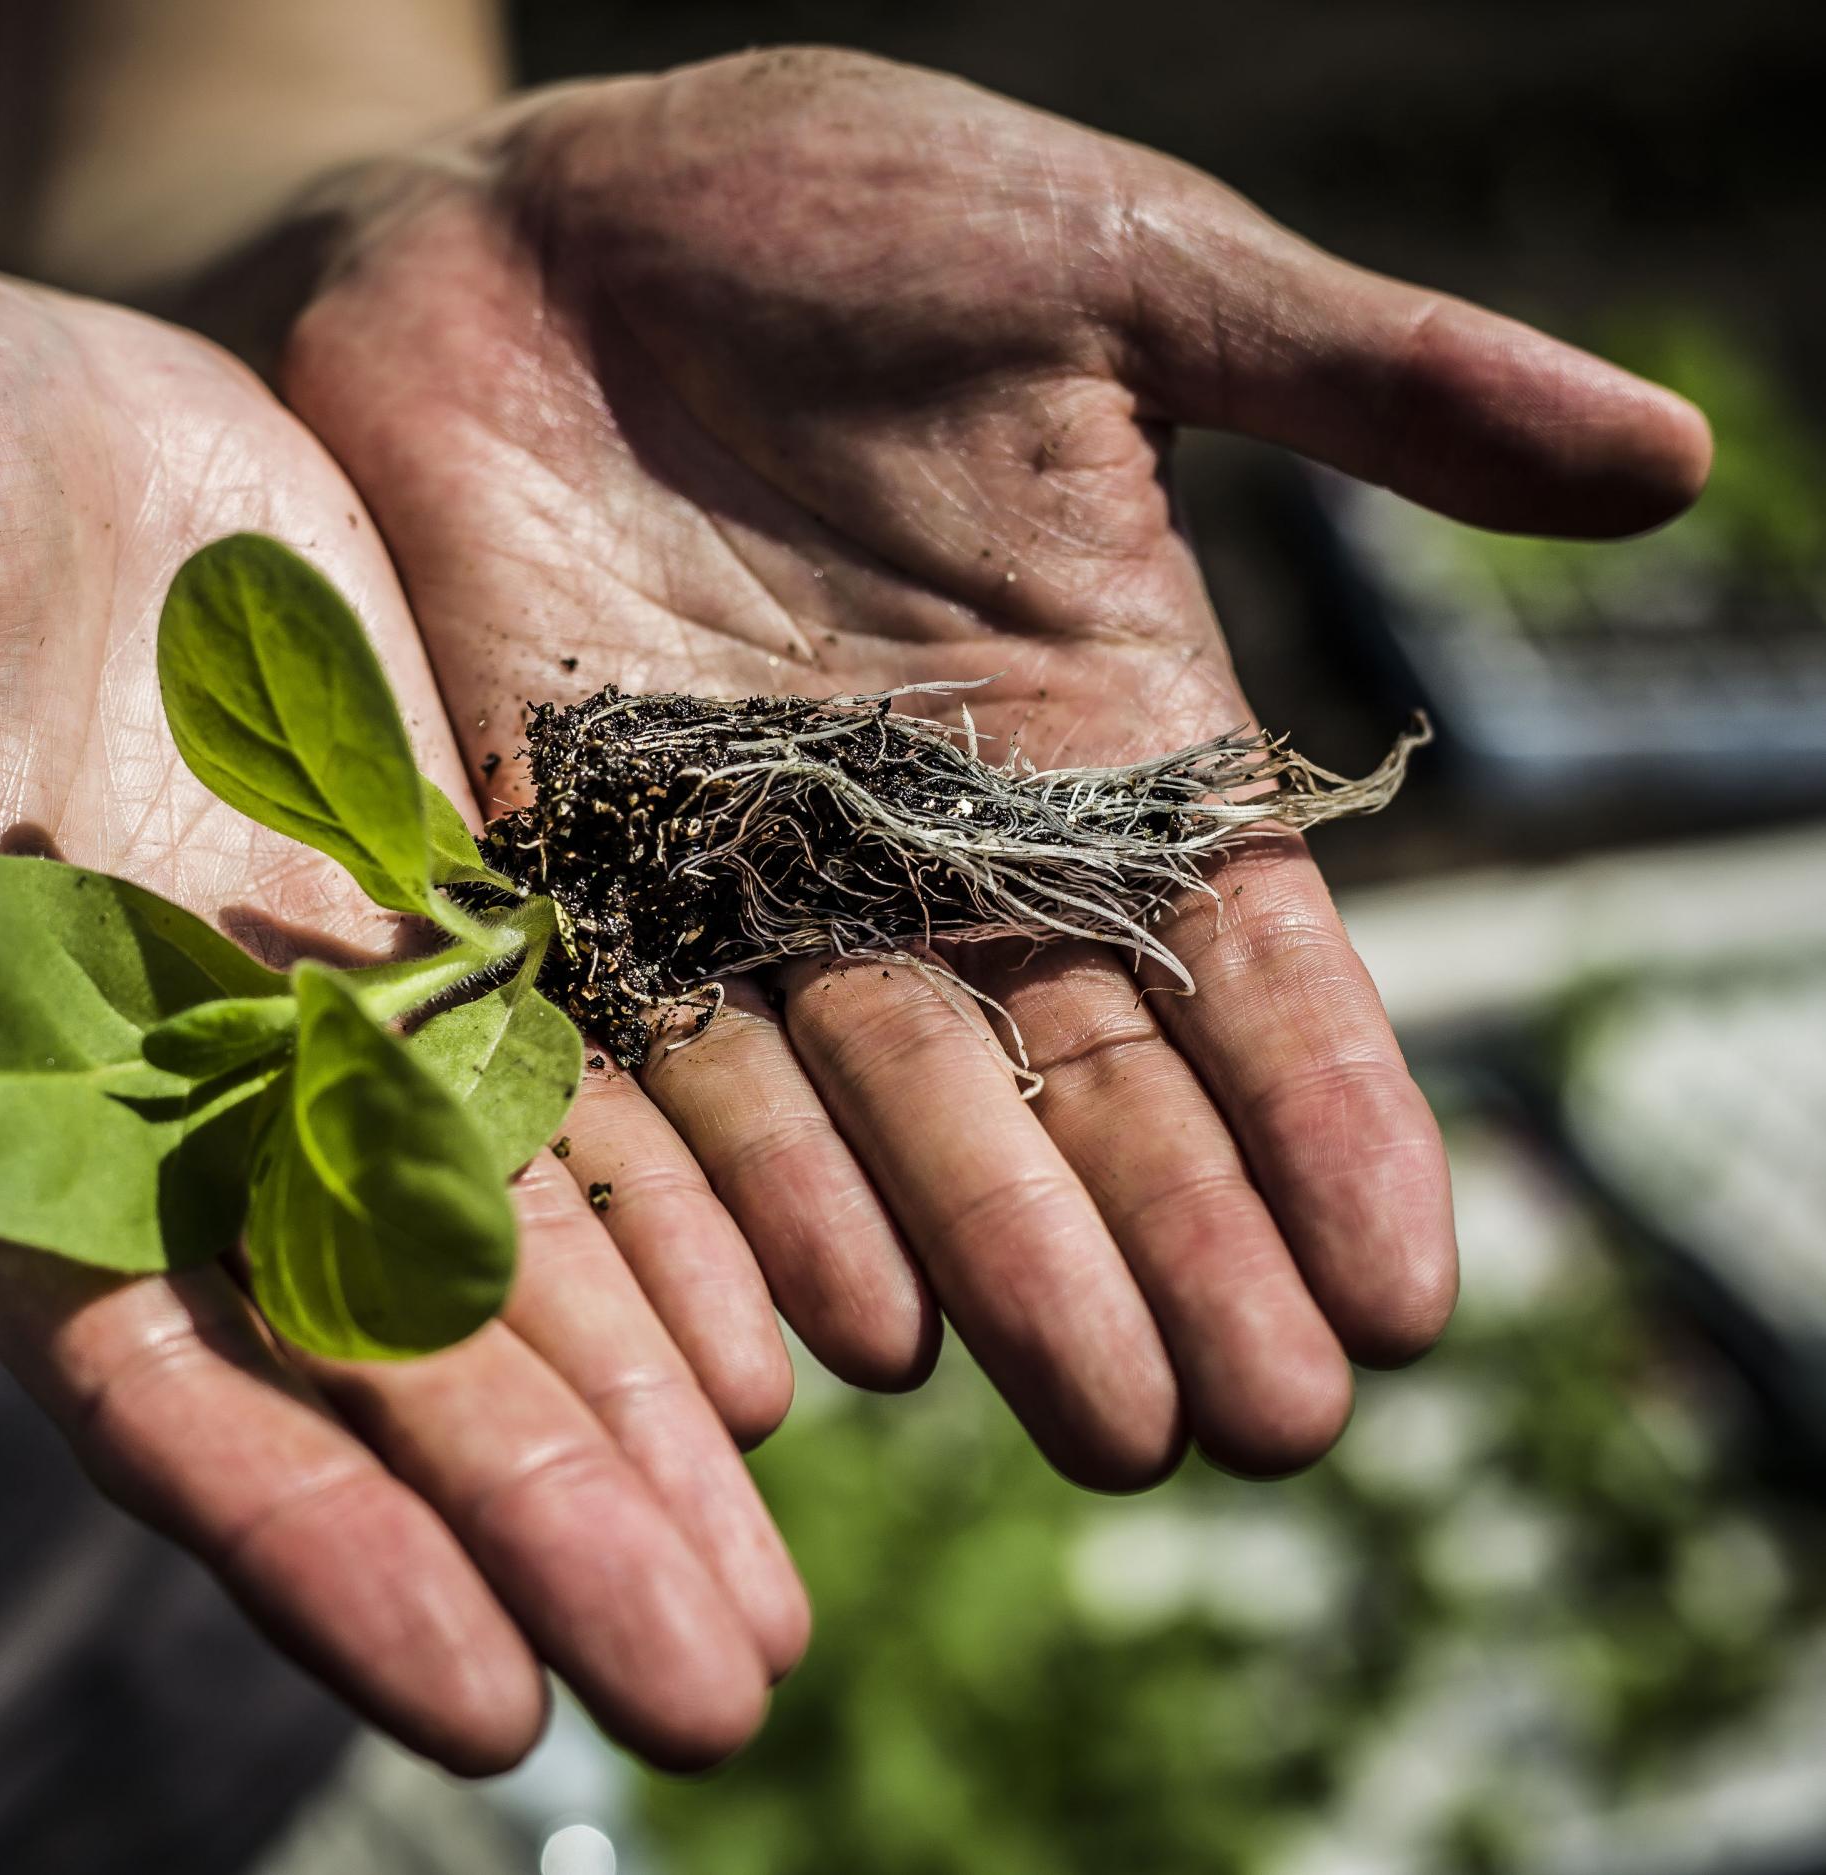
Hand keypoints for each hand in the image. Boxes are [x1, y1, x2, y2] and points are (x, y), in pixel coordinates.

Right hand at [0, 262, 803, 1768]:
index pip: (153, 1375)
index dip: (312, 1535)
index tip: (483, 1696)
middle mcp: (168, 1107)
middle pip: (376, 1358)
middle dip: (542, 1521)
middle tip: (720, 1693)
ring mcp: (311, 1012)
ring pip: (502, 1251)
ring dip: (640, 1413)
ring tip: (773, 1585)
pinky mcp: (415, 897)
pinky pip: (568, 1075)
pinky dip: (673, 1198)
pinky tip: (795, 1325)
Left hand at [267, 50, 1711, 1480]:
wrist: (513, 217)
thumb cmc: (817, 207)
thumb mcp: (1111, 267)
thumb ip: (1355, 379)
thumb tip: (1666, 457)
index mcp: (1091, 713)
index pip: (1238, 951)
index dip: (1324, 1114)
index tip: (1404, 1290)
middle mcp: (926, 831)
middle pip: (1068, 1072)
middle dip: (1168, 1247)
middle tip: (1255, 1425)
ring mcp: (737, 866)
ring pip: (875, 1107)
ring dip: (981, 1264)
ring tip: (1080, 1411)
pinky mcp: (559, 864)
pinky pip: (648, 1054)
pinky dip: (728, 1190)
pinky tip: (814, 1328)